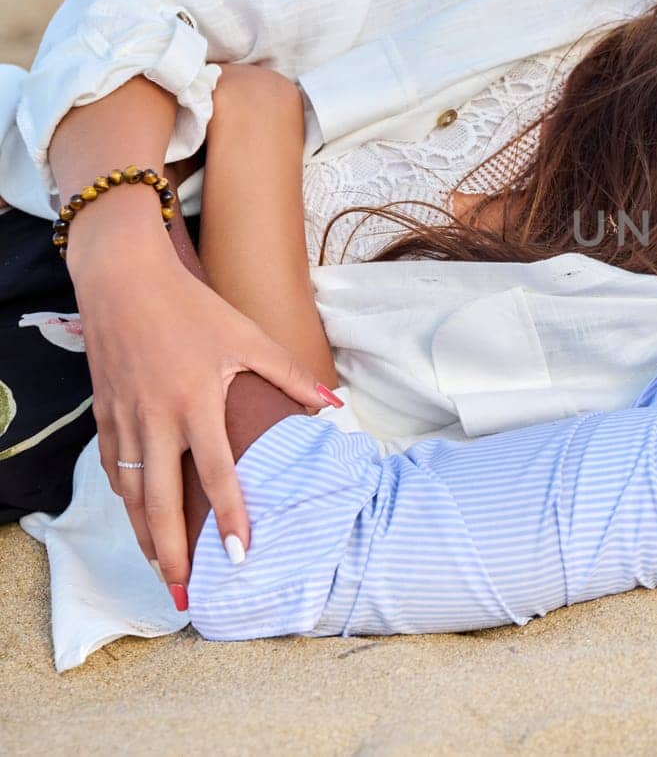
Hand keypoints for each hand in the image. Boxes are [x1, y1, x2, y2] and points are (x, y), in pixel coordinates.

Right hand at [71, 226, 334, 601]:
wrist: (123, 280)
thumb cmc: (194, 307)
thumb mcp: (248, 337)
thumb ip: (290, 376)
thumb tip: (333, 403)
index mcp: (195, 401)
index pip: (214, 474)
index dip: (230, 517)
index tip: (239, 555)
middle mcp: (155, 417)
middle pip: (159, 502)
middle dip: (170, 553)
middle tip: (184, 594)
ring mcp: (124, 418)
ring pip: (131, 493)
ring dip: (145, 536)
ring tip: (162, 572)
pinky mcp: (105, 413)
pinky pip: (116, 467)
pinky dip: (128, 499)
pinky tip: (140, 519)